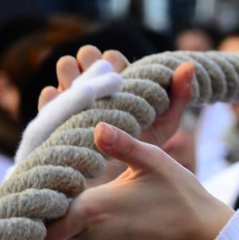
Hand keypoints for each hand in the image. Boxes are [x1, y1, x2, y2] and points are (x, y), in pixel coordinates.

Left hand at [34, 122, 233, 239]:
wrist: (204, 239)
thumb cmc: (181, 197)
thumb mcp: (154, 161)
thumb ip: (122, 144)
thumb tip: (97, 126)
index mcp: (94, 210)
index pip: (44, 210)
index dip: (35, 197)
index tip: (34, 182)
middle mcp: (90, 239)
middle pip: (51, 221)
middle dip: (53, 202)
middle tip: (60, 180)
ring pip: (66, 234)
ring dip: (70, 217)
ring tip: (82, 193)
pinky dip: (86, 231)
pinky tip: (105, 213)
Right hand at [42, 45, 195, 146]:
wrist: (116, 183)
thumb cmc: (143, 150)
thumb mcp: (164, 125)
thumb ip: (178, 97)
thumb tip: (190, 65)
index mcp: (118, 81)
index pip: (112, 58)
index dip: (113, 63)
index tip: (118, 79)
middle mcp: (93, 84)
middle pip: (86, 56)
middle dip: (90, 63)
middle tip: (97, 83)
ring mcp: (71, 97)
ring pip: (65, 68)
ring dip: (70, 74)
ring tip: (78, 93)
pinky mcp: (52, 116)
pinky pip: (47, 98)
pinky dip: (52, 97)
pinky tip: (61, 105)